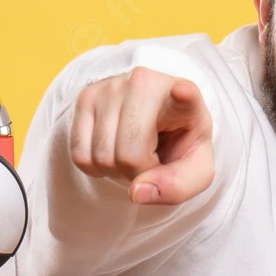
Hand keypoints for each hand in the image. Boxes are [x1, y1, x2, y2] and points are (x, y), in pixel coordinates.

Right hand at [70, 67, 213, 204]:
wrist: (157, 123)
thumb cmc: (179, 144)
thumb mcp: (195, 171)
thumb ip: (177, 187)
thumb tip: (136, 192)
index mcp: (186, 100)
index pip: (185, 95)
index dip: (183, 95)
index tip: (183, 92)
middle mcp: (146, 84)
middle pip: (129, 154)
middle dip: (138, 173)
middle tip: (151, 161)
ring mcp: (111, 87)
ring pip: (101, 156)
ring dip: (116, 171)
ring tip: (133, 153)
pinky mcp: (86, 96)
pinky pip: (79, 154)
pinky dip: (95, 167)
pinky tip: (113, 150)